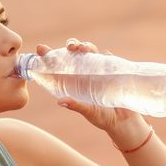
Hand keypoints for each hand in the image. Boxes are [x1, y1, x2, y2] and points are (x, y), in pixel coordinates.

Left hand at [34, 38, 149, 147]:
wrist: (124, 121)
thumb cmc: (103, 118)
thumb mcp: (88, 112)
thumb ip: (76, 106)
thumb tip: (60, 101)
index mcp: (73, 81)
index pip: (59, 65)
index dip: (50, 56)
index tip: (41, 49)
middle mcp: (84, 73)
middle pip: (75, 53)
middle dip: (71, 45)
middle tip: (70, 47)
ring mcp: (98, 70)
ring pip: (90, 51)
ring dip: (86, 46)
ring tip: (84, 48)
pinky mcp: (112, 70)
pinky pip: (108, 58)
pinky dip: (105, 55)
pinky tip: (105, 54)